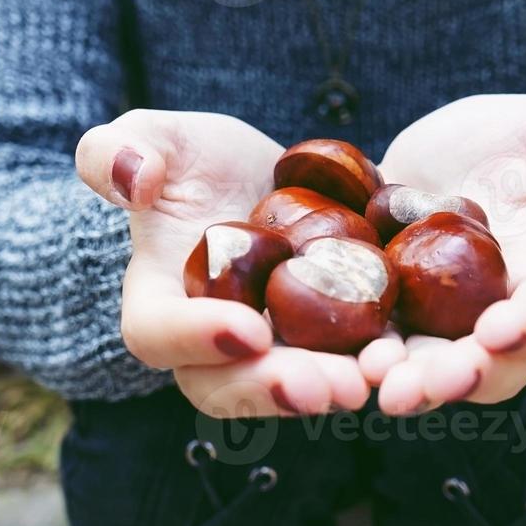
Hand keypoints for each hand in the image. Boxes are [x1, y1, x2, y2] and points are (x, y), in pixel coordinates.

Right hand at [76, 110, 370, 417]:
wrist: (259, 180)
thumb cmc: (191, 161)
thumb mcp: (151, 137)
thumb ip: (116, 152)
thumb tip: (133, 180)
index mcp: (159, 298)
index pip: (157, 333)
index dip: (196, 338)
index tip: (246, 328)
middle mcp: (212, 342)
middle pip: (230, 385)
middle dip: (277, 387)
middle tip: (325, 383)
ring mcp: (273, 349)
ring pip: (294, 387)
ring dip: (333, 389)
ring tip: (373, 378)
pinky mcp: (327, 342)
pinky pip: (349, 364)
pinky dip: (377, 365)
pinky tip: (409, 354)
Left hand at [359, 93, 525, 414]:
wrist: (439, 158)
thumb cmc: (510, 140)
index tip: (503, 328)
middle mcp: (491, 314)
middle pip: (489, 368)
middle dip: (458, 378)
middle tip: (422, 382)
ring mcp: (435, 323)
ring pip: (426, 373)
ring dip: (402, 383)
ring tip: (372, 380)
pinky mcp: (383, 318)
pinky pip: (368, 351)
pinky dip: (349, 362)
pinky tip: (325, 360)